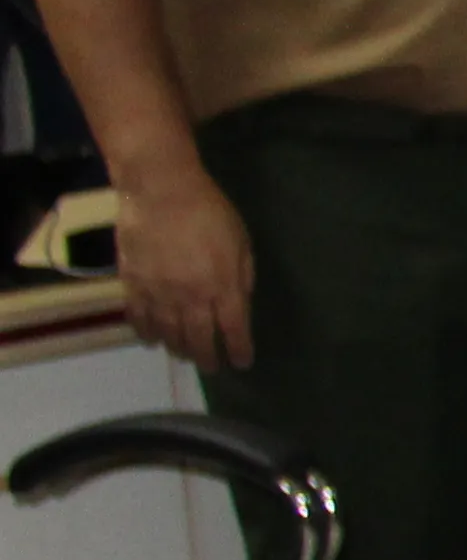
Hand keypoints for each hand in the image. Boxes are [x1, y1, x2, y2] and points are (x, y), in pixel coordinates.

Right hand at [112, 163, 250, 372]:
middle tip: (211, 367)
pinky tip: (151, 340)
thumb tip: (240, 302)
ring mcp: (159, 293)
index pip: (234, 330)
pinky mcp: (133, 284)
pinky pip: (138, 317)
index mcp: (224, 287)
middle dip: (208, 357)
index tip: (242, 363)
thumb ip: (242, 276)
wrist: (161, 191)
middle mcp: (192, 297)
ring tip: (183, 355)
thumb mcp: (242, 242)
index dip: (239, 350)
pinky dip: (144, 332)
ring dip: (177, 348)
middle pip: (200, 339)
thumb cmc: (209, 212)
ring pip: (168, 333)